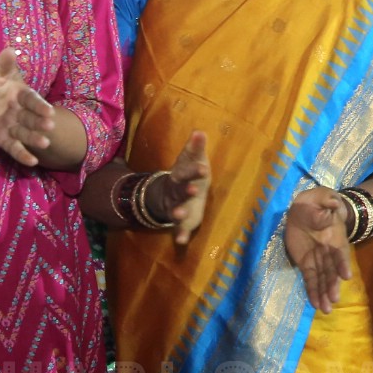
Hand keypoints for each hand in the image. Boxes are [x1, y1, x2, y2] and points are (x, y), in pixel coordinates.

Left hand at [0, 49, 57, 166]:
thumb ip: (4, 64)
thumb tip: (10, 49)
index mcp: (22, 95)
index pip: (32, 100)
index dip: (40, 106)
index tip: (49, 111)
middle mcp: (20, 112)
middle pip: (32, 118)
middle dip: (40, 122)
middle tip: (49, 127)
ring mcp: (13, 127)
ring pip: (26, 134)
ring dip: (35, 139)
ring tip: (44, 143)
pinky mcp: (4, 139)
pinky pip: (14, 148)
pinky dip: (23, 155)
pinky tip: (32, 162)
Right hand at [151, 131, 210, 246]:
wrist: (168, 194)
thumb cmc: (187, 174)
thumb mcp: (191, 160)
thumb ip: (196, 148)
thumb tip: (199, 131)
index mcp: (182, 176)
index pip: (187, 171)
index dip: (194, 170)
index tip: (205, 168)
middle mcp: (177, 192)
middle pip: (180, 190)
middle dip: (185, 189)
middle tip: (193, 188)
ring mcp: (177, 207)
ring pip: (175, 210)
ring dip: (178, 211)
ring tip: (180, 214)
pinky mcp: (181, 222)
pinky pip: (178, 229)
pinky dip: (179, 235)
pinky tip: (181, 241)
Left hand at [284, 188, 351, 313]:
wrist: (307, 208)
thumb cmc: (316, 201)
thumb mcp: (321, 196)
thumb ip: (327, 200)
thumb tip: (333, 204)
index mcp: (334, 235)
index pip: (339, 251)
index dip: (342, 263)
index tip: (345, 276)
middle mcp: (328, 251)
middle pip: (331, 270)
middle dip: (332, 285)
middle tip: (334, 300)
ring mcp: (317, 259)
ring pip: (322, 279)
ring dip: (323, 293)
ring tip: (326, 309)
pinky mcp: (305, 263)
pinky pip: (310, 279)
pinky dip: (312, 292)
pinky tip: (316, 304)